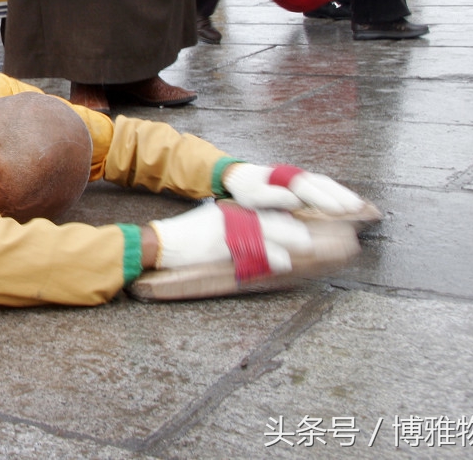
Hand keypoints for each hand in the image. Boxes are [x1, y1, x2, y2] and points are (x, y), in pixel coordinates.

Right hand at [150, 202, 309, 272]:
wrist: (165, 242)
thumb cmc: (187, 234)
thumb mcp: (212, 220)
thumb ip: (233, 222)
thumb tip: (255, 230)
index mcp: (230, 210)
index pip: (263, 211)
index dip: (283, 217)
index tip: (297, 222)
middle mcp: (233, 217)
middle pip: (270, 221)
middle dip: (291, 229)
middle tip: (307, 237)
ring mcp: (230, 232)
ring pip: (268, 234)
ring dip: (289, 241)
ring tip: (305, 245)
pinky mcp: (226, 247)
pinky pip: (255, 252)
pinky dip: (272, 257)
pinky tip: (284, 261)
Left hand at [222, 164, 368, 216]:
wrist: (241, 177)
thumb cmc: (247, 189)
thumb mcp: (254, 196)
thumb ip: (273, 197)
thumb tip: (295, 200)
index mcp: (284, 178)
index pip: (308, 188)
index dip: (323, 199)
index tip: (338, 209)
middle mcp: (296, 175)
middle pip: (322, 184)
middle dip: (341, 195)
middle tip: (358, 208)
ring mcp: (301, 177)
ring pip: (326, 184)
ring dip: (343, 193)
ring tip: (360, 205)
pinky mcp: (303, 183)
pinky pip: (324, 186)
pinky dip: (337, 193)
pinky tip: (348, 202)